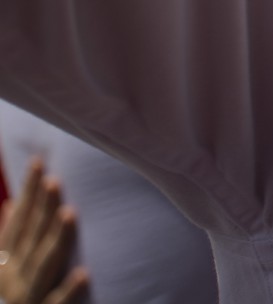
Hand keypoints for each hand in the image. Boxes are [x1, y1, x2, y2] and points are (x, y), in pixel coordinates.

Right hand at [0, 160, 86, 303]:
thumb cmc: (25, 291)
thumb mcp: (12, 264)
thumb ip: (14, 234)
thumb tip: (12, 203)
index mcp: (5, 261)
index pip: (18, 220)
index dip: (28, 192)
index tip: (38, 162)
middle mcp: (14, 277)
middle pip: (31, 237)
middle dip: (42, 208)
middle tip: (55, 181)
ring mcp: (29, 296)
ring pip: (43, 264)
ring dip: (57, 239)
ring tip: (70, 213)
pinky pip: (58, 303)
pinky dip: (70, 289)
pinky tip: (85, 273)